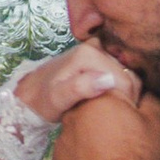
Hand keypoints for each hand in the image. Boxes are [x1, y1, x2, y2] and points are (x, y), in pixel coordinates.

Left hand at [15, 41, 136, 122]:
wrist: (32, 94)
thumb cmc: (44, 101)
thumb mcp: (58, 99)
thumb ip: (80, 88)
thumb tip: (107, 81)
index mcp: (88, 53)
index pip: (124, 79)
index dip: (125, 99)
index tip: (116, 113)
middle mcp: (94, 46)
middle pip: (127, 74)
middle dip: (125, 94)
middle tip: (113, 111)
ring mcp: (96, 49)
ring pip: (124, 73)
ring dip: (121, 90)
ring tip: (108, 105)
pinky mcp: (97, 55)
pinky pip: (118, 70)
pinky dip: (117, 84)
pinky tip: (106, 96)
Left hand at [53, 89, 159, 159]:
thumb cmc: (140, 159)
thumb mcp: (156, 123)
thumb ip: (151, 99)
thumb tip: (147, 91)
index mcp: (98, 98)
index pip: (110, 92)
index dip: (125, 107)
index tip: (134, 122)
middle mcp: (74, 114)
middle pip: (92, 113)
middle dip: (107, 123)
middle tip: (125, 143)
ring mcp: (62, 140)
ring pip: (81, 136)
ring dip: (93, 143)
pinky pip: (72, 157)